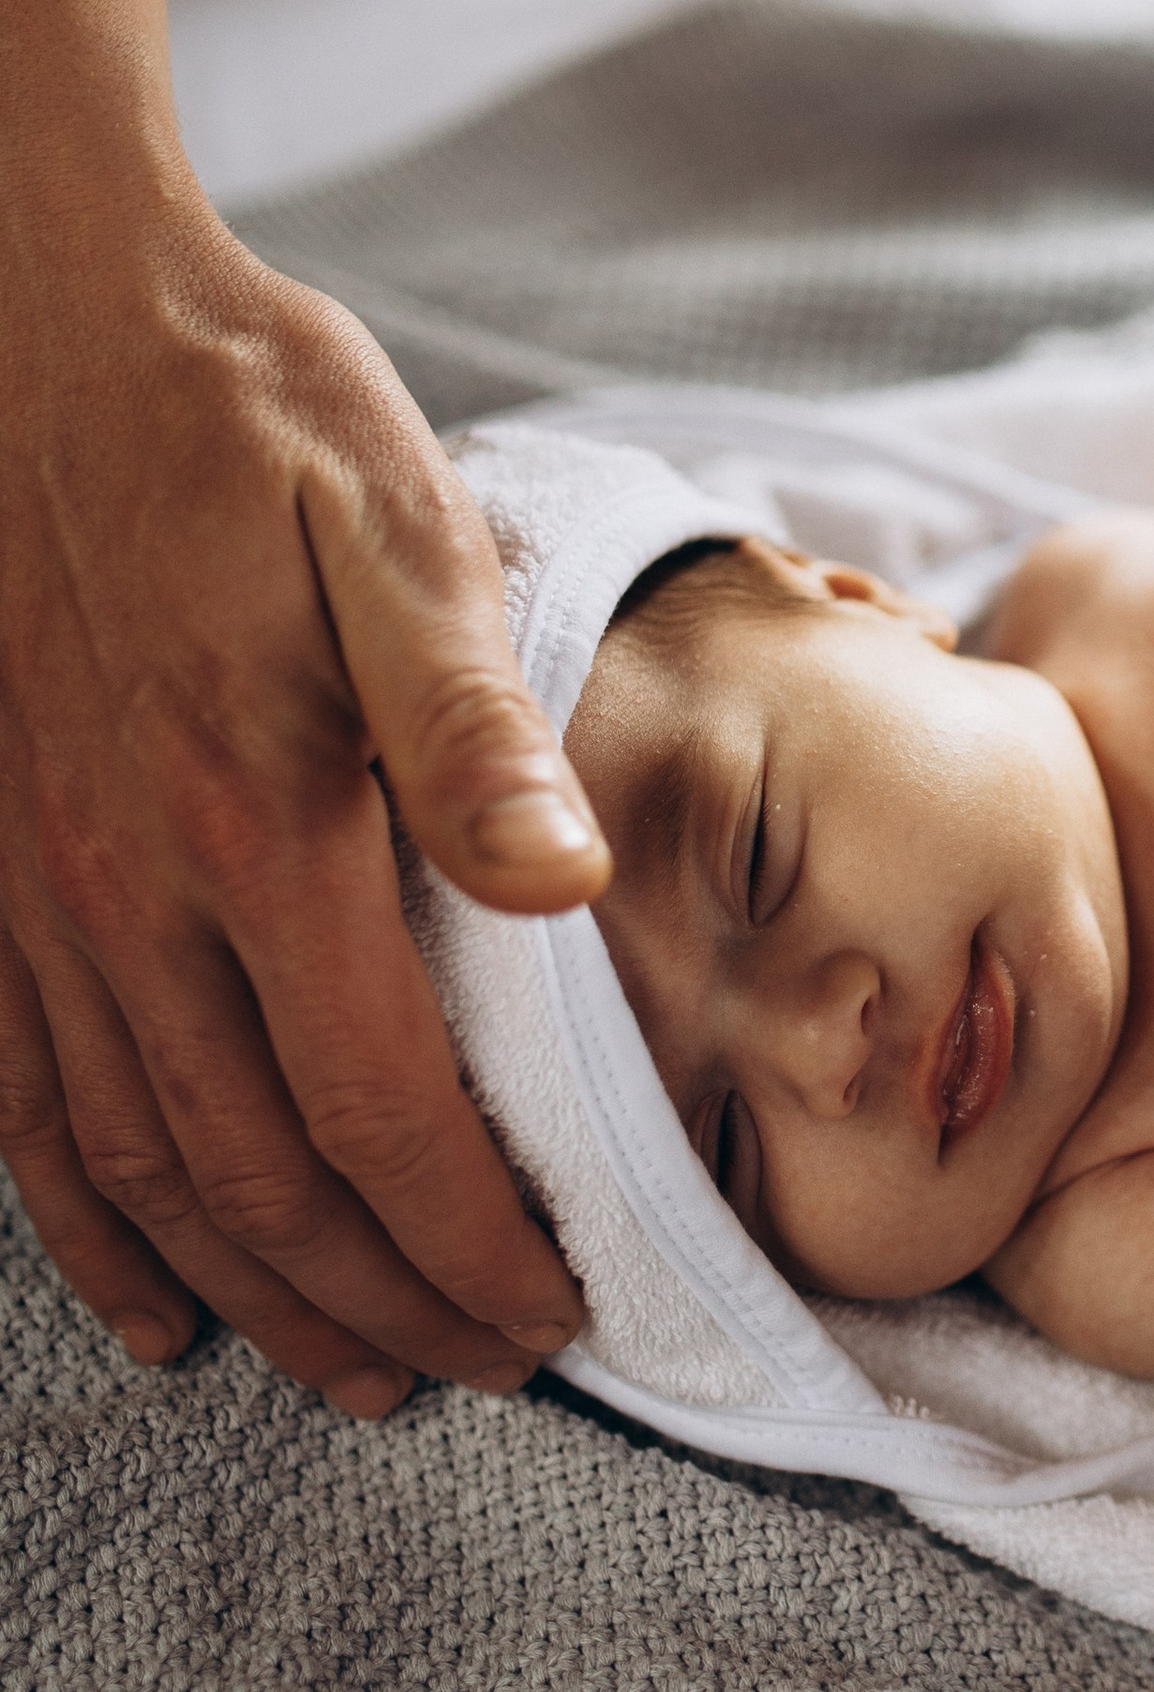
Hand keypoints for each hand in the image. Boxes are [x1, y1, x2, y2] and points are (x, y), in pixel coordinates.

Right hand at [0, 0, 604, 1411]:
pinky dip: (90, 1228)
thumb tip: (563, 886)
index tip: (558, 1311)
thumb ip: (475, 720)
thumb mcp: (401, 526)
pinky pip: (27, 1105)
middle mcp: (130, 896)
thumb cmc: (254, 417)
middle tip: (489, 1367)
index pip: (374, 1109)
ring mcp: (41, 901)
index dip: (467, 1238)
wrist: (51, 320)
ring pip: (143, 1173)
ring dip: (255, 1293)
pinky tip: (150, 1300)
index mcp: (256, 824)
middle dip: (384, 1302)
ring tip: (357, 1371)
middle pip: (262, 1180)